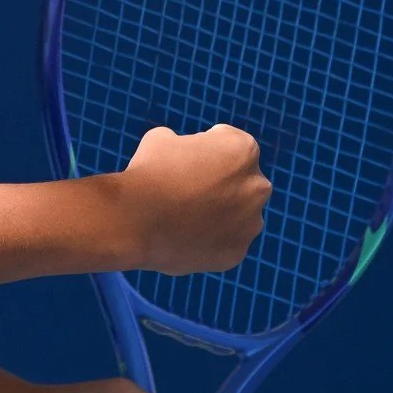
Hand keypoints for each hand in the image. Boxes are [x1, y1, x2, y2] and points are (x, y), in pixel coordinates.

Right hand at [117, 125, 270, 274]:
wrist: (135, 220)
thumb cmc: (148, 172)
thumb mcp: (163, 138)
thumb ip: (186, 144)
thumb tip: (184, 156)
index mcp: (244, 150)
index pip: (230, 144)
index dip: (204, 149)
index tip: (184, 160)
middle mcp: (257, 187)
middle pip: (241, 182)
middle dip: (220, 184)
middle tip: (187, 190)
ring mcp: (250, 223)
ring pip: (238, 216)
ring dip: (219, 214)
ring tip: (183, 217)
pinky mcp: (236, 253)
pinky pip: (224, 244)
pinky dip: (209, 241)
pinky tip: (184, 237)